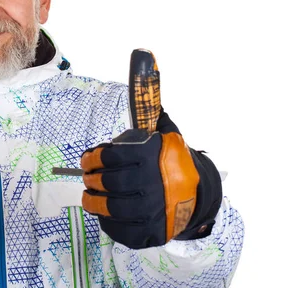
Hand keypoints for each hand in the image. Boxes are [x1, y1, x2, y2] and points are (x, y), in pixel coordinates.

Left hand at [81, 50, 221, 248]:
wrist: (199, 193)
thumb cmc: (170, 157)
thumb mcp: (162, 129)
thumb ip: (148, 99)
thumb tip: (144, 54)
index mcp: (153, 156)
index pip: (109, 156)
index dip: (93, 157)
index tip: (89, 158)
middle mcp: (154, 185)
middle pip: (104, 183)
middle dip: (90, 179)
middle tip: (88, 176)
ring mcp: (153, 213)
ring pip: (106, 208)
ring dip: (93, 200)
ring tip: (92, 194)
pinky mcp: (150, 234)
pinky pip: (116, 230)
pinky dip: (106, 222)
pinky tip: (108, 212)